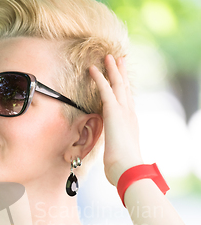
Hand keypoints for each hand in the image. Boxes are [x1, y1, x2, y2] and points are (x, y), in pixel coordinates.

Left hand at [89, 54, 142, 186]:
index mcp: (130, 124)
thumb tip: (110, 161)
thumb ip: (114, 152)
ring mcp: (123, 111)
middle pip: (125, 88)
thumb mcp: (117, 156)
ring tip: (109, 56)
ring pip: (118, 84)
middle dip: (122, 73)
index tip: (122, 79)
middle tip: (119, 59)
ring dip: (113, 69)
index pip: (127, 101)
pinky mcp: (114, 112)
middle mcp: (129, 114)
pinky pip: (106, 90)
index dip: (124, 89)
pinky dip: (99, 78)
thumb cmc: (122, 167)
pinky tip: (93, 68)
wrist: (127, 168)